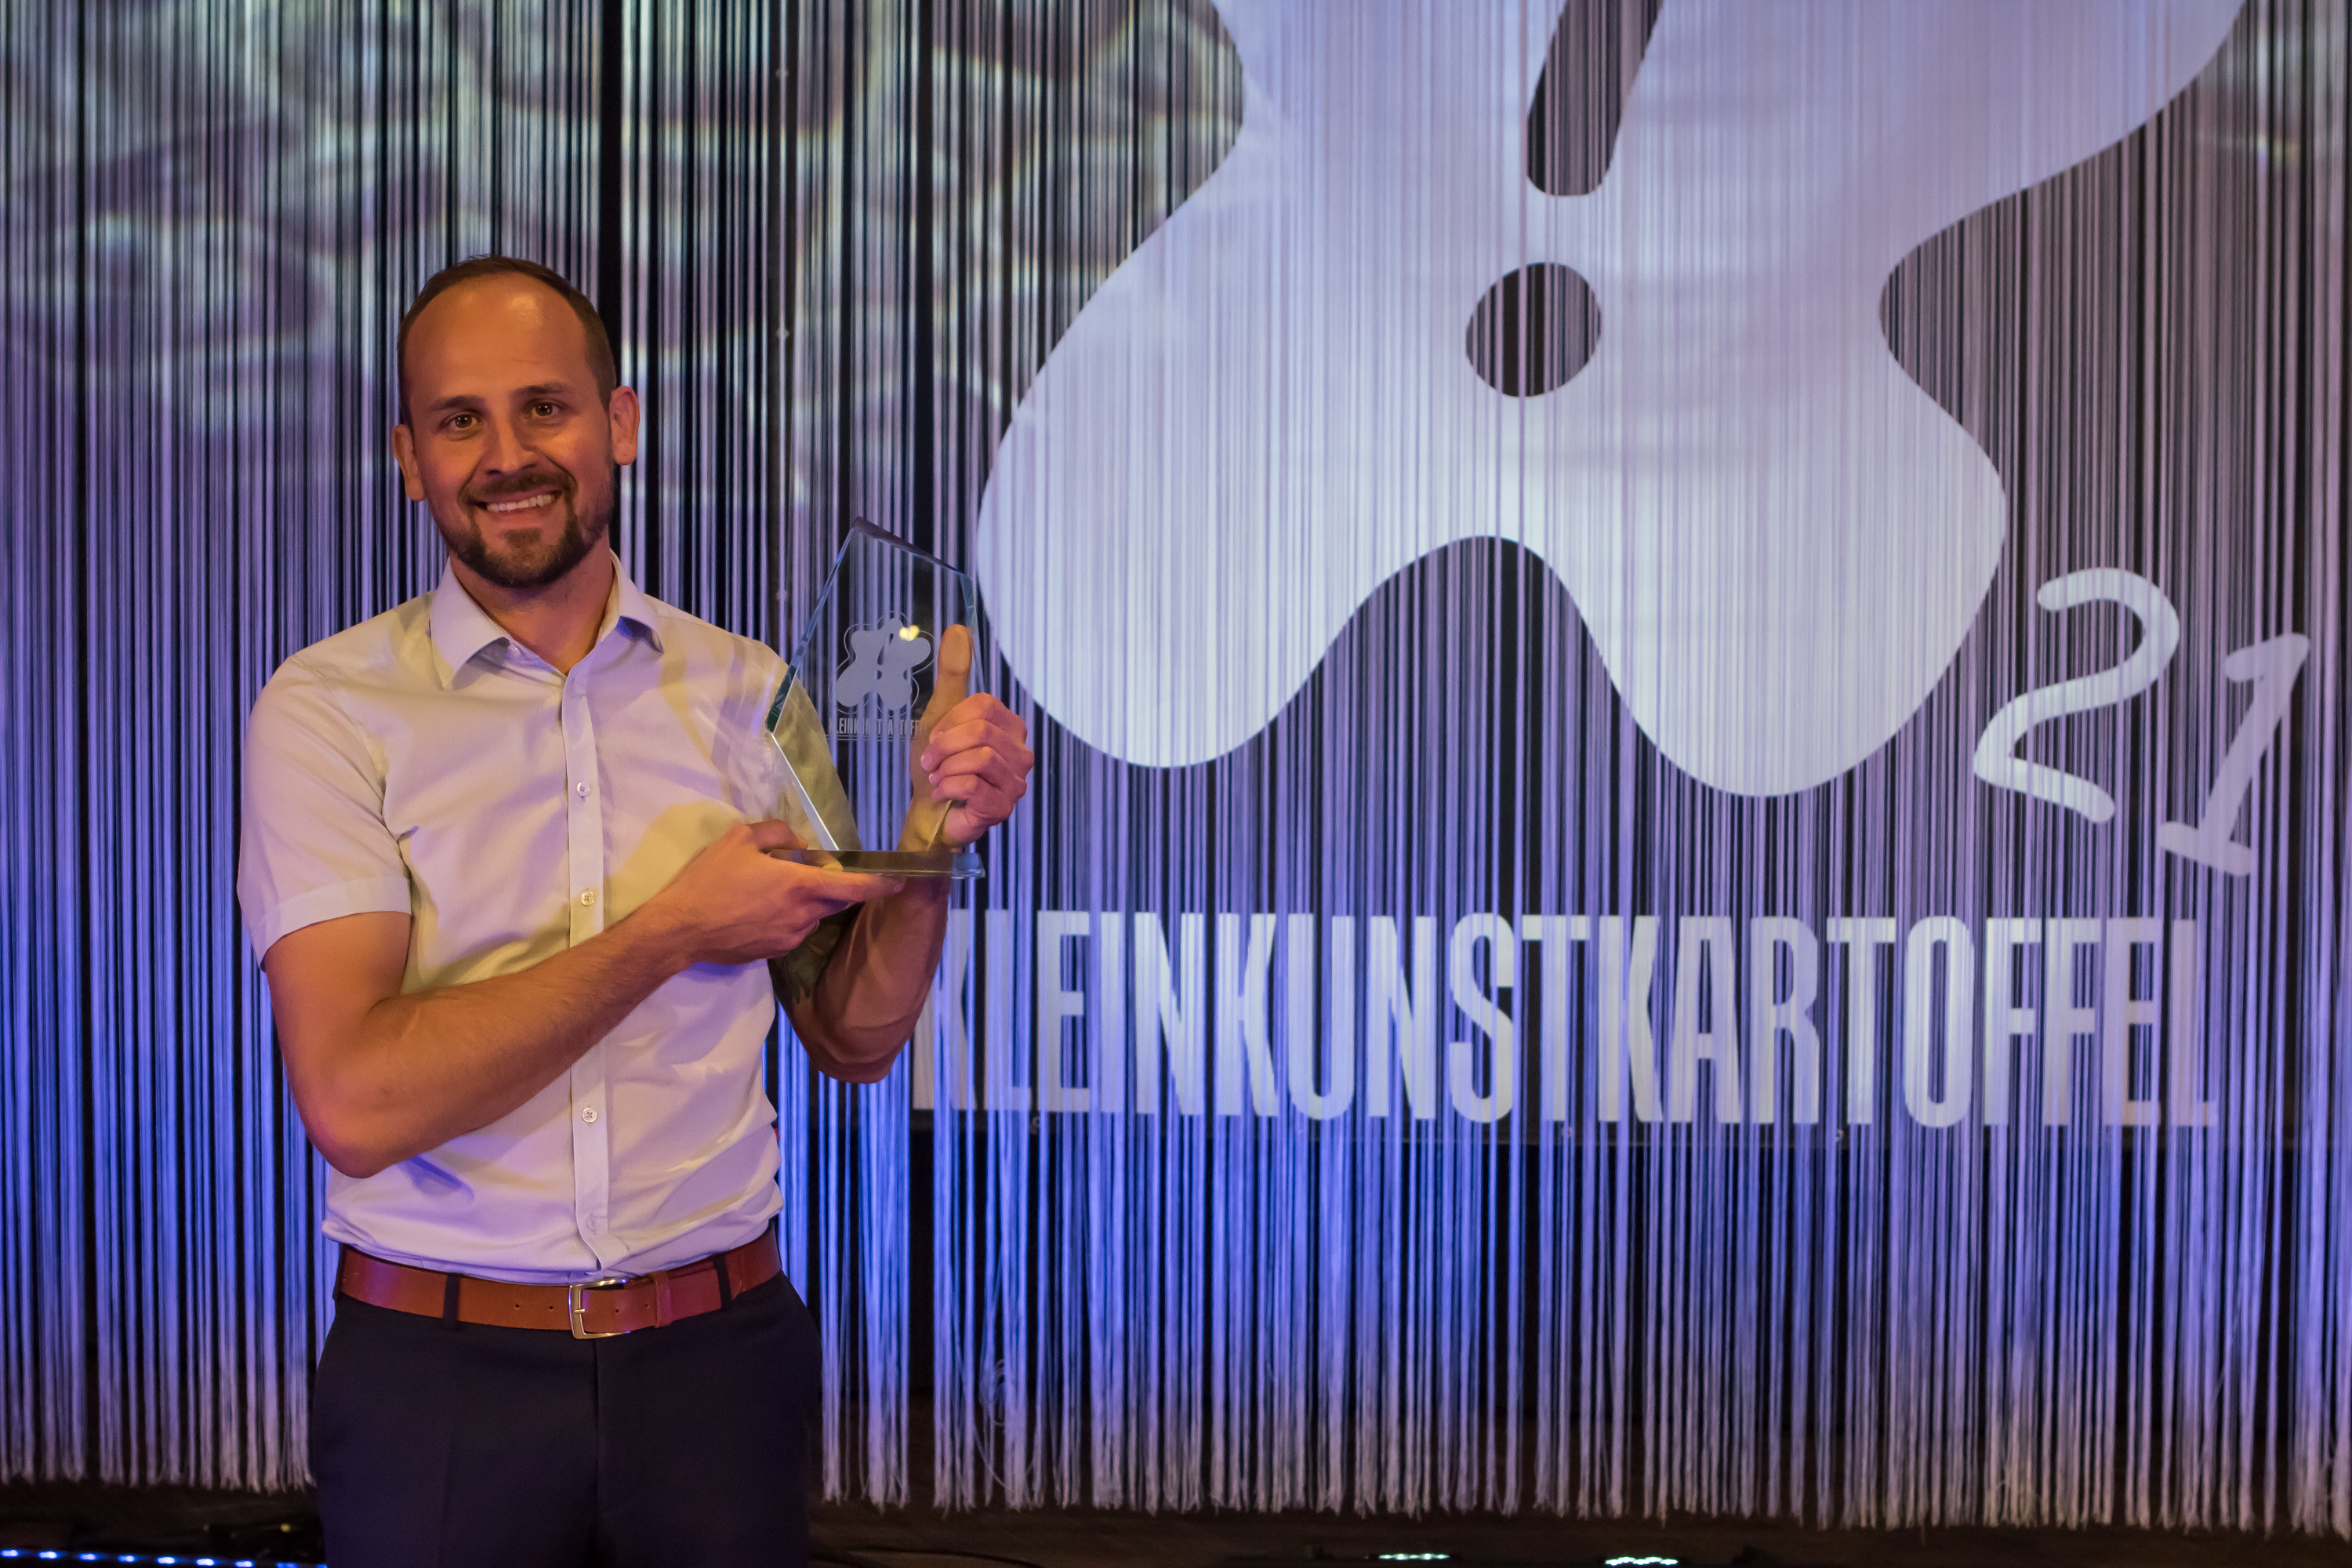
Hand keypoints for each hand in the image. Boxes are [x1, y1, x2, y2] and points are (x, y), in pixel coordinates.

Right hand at [641, 821, 900, 965]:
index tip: (900, 881)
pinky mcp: (775, 952)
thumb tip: (798, 843)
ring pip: (814, 914)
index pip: (854, 886)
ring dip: (806, 900)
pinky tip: (759, 909)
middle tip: (807, 869)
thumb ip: (778, 833)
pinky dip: (789, 916)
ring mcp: (791, 937)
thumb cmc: (710, 880)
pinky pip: (795, 929)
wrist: (681, 930)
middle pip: (836, 899)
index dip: (881, 884)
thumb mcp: (740, 839)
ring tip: (771, 889)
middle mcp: (803, 915)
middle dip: (833, 884)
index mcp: (800, 885)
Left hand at [906, 627, 1033, 848]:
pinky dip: (949, 787)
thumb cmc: (936, 766)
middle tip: (932, 761)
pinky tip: (944, 793)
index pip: (984, 707)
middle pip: (982, 731)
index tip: (935, 739)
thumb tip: (960, 627)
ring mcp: (1016, 782)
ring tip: (939, 777)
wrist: (926, 812)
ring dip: (947, 767)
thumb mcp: (939, 713)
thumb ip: (953, 673)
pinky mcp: (1004, 807)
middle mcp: (1021, 753)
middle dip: (946, 746)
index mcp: (1010, 727)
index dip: (951, 722)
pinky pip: (974, 785)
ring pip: (980, 757)